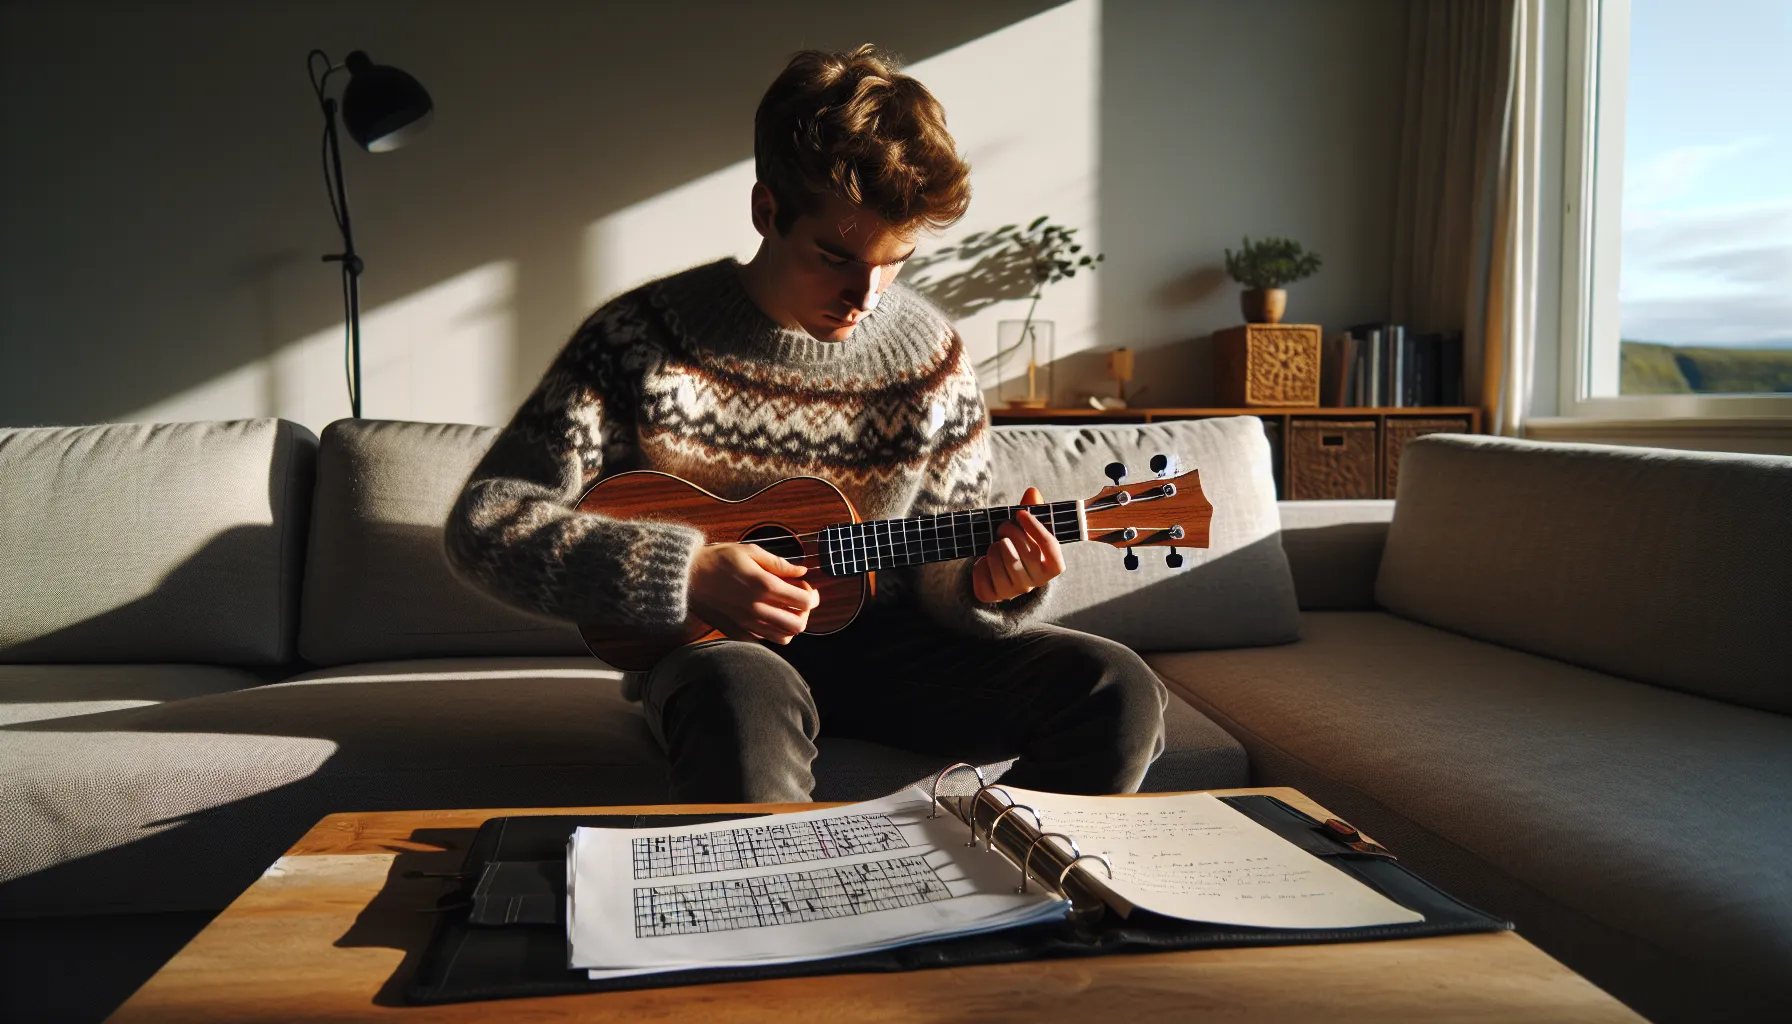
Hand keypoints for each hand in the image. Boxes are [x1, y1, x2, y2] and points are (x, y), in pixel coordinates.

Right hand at [687, 543, 818, 644]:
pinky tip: (766, 617)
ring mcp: (746, 623)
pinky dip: (771, 632)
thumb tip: (801, 571)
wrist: (686, 577)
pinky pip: (763, 641)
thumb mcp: (749, 551)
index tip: (805, 588)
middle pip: (799, 624)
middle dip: (805, 612)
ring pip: (784, 637)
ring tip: (783, 610)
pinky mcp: (736, 632)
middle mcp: (758, 608)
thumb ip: (779, 563)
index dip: (812, 595)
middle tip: (797, 600)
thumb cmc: (717, 559)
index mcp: (764, 585)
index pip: (805, 601)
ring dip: (790, 624)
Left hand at [972, 486, 1065, 603]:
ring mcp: (1013, 592)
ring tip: (997, 545)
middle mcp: (1035, 583)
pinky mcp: (992, 595)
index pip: (1051, 547)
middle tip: (1003, 526)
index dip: (1036, 527)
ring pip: (1000, 559)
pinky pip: (981, 571)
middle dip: (1010, 531)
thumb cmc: (1020, 546)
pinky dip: (980, 562)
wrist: (1001, 573)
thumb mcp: (1028, 529)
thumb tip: (1032, 492)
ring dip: (994, 546)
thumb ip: (1032, 510)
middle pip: (1025, 552)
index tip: (1021, 513)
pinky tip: (986, 561)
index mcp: (1051, 567)